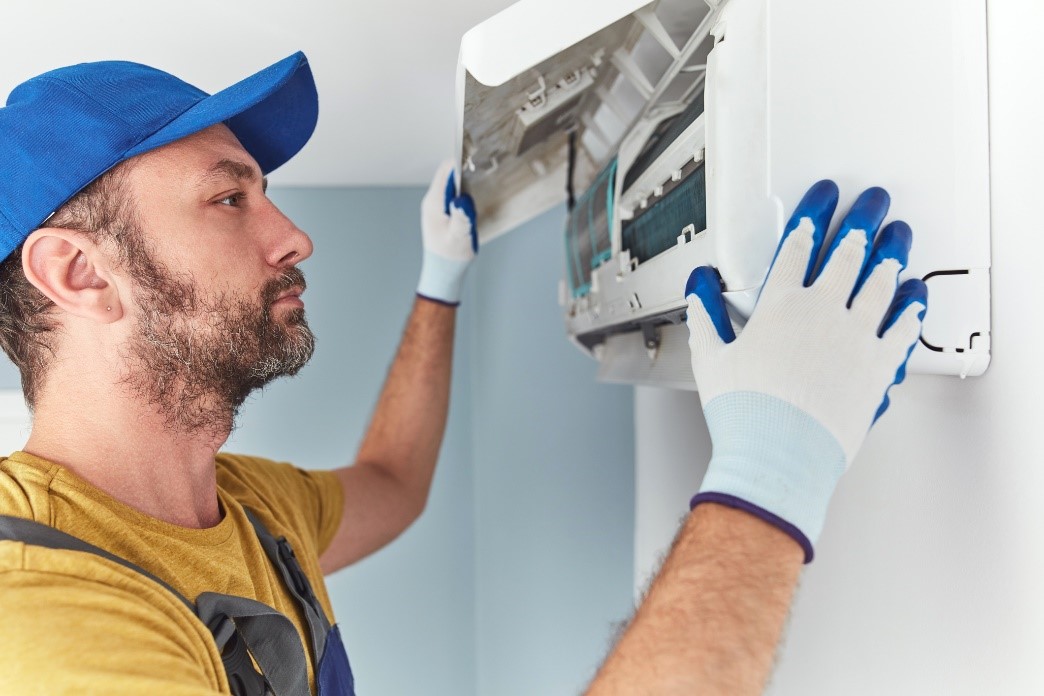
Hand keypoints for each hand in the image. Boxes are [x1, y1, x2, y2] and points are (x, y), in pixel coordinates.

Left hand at [416, 160, 477, 305]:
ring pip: (452, 184)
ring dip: (466, 183)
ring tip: (481, 186)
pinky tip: (474, 200)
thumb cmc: (451, 256)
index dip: (460, 162)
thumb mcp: (459, 236)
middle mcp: (433, 201)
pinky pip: (453, 194)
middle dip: (465, 171)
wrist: (444, 271)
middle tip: (483, 173)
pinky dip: (464, 193)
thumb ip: (461, 216)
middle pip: (449, 174)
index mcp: (434, 203)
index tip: (476, 161)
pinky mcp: (443, 212)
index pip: (445, 171)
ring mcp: (437, 206)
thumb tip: (462, 199)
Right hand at [684, 181, 926, 561]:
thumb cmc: (745, 413)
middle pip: (849, 252)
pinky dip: (911, 306)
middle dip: (863, 218)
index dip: (814, 214)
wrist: (779, 457)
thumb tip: (699, 285)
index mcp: (780, 305)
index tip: (825, 196)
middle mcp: (823, 312)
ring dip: (894, 251)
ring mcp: (856, 337)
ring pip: (883, 280)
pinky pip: (902, 326)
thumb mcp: (711, 359)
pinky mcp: (878, 366)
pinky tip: (916, 292)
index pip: (799, 245)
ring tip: (900, 232)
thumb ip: (706, 314)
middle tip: (873, 199)